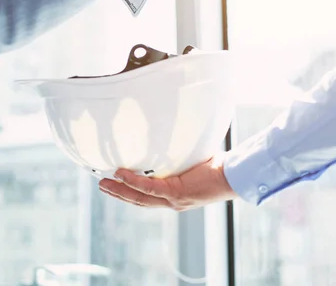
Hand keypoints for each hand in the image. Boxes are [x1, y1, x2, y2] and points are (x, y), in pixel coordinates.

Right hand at [98, 158, 237, 210]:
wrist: (234, 175)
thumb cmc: (218, 166)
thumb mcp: (191, 161)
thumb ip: (178, 155)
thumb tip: (169, 134)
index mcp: (175, 196)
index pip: (148, 196)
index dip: (130, 192)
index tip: (116, 184)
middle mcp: (173, 202)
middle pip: (139, 200)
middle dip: (119, 194)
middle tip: (102, 186)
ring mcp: (174, 200)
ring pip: (140, 197)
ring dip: (120, 190)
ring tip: (104, 183)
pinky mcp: (176, 193)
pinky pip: (149, 187)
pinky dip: (133, 181)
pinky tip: (120, 174)